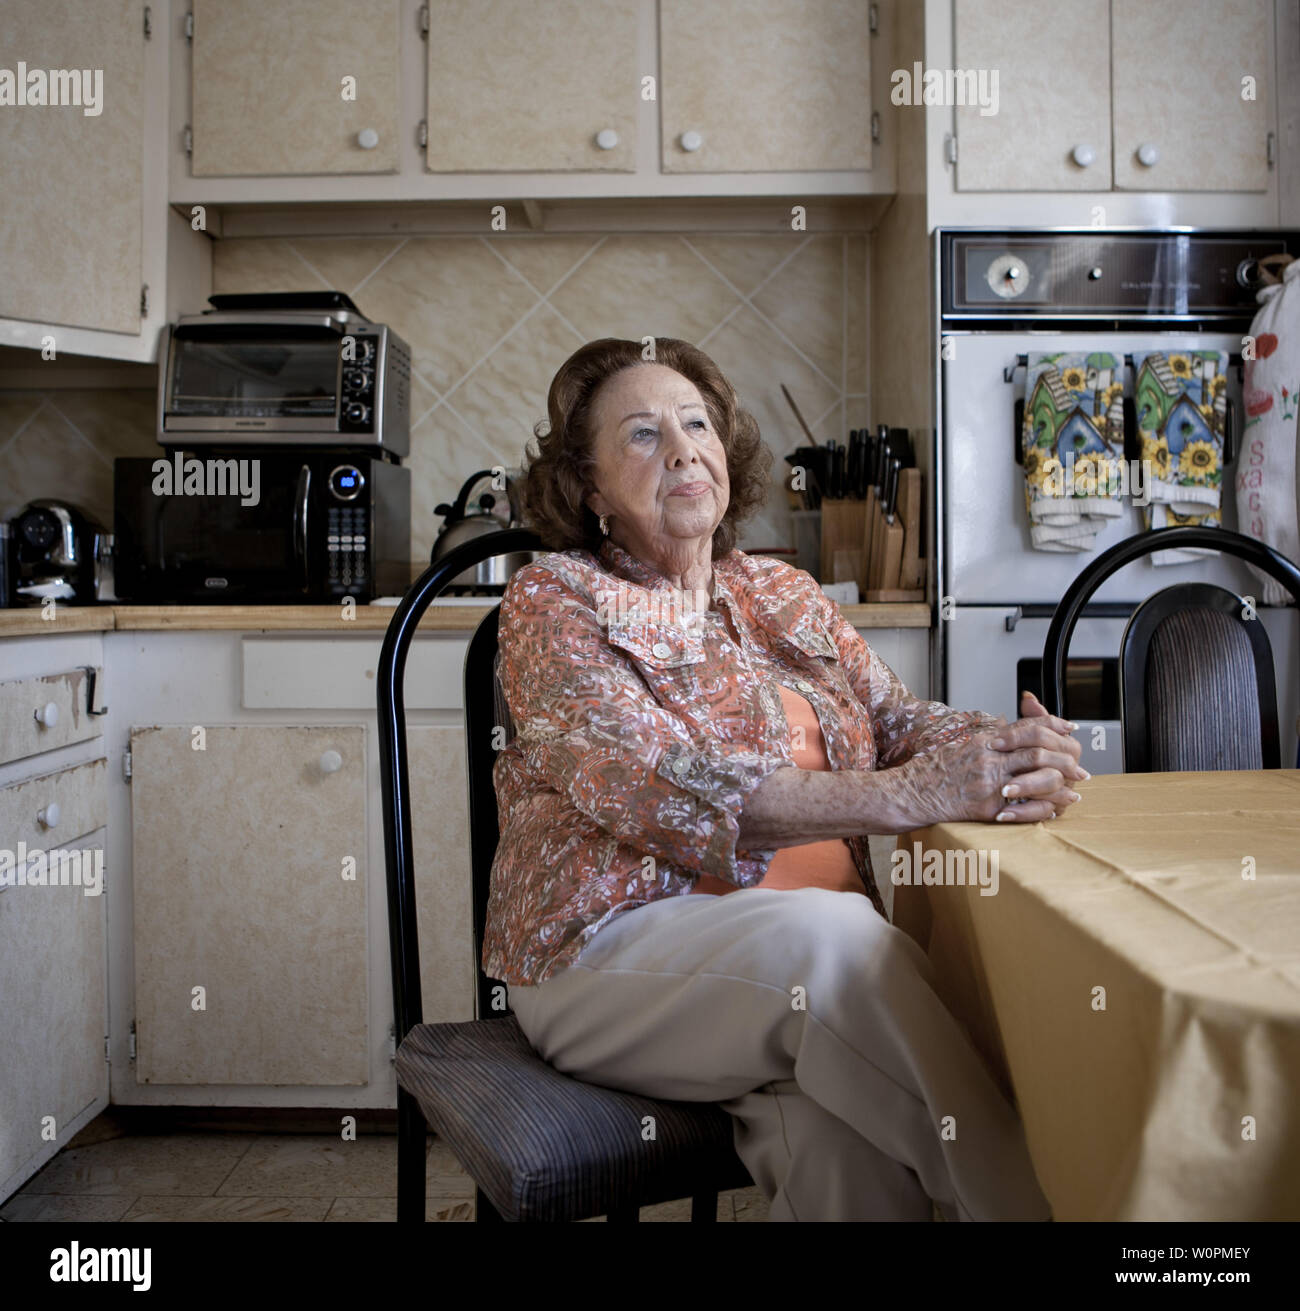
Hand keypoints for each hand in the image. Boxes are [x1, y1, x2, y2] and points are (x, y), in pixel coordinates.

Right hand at [886, 692, 1086, 827]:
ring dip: (1062, 784)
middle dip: (1065, 759)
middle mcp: (989, 759)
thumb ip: (992, 742)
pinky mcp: (986, 808)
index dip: (1054, 726)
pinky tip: (1055, 810)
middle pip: (1039, 751)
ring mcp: (988, 784)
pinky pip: (1024, 808)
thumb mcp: (963, 748)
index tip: (1070, 730)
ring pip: (1038, 777)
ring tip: (1075, 791)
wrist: (910, 794)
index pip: (1028, 727)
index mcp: (985, 742)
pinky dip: (1045, 808)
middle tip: (1080, 768)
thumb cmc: (933, 772)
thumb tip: (1016, 735)